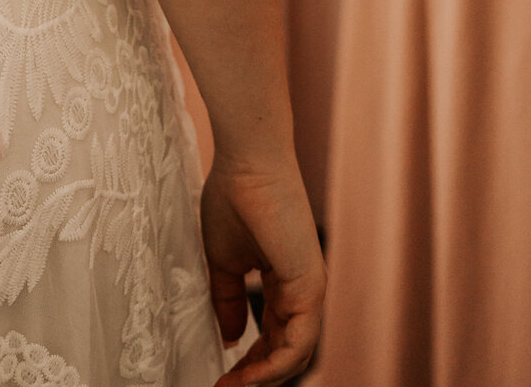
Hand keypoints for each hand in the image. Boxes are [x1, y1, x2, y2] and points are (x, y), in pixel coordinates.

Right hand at [202, 158, 324, 383]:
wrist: (246, 164)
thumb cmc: (234, 198)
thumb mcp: (224, 260)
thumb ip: (229, 300)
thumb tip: (232, 339)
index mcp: (284, 280)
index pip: (272, 335)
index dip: (248, 362)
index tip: (220, 377)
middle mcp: (302, 288)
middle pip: (285, 350)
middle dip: (255, 376)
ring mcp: (310, 288)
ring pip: (294, 353)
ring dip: (263, 378)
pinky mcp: (310, 286)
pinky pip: (298, 341)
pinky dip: (274, 365)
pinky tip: (248, 375)